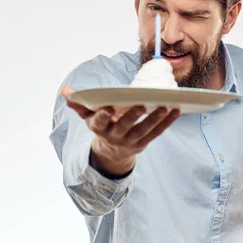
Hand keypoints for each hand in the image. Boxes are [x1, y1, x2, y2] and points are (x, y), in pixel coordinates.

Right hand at [61, 86, 180, 176]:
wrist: (111, 151)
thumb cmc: (102, 125)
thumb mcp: (88, 116)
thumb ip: (79, 104)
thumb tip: (66, 91)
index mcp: (99, 127)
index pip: (99, 122)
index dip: (103, 115)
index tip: (108, 108)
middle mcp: (114, 136)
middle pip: (124, 127)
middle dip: (132, 116)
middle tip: (142, 104)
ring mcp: (130, 141)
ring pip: (143, 130)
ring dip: (155, 119)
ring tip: (166, 106)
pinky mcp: (143, 143)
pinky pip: (156, 133)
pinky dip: (167, 122)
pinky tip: (176, 111)